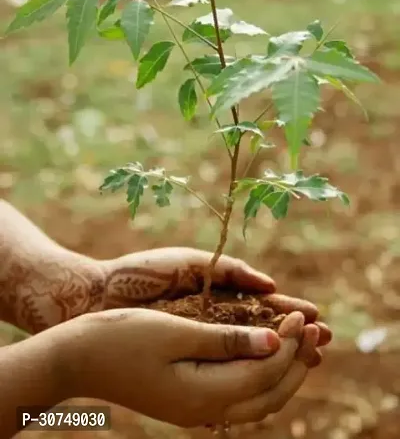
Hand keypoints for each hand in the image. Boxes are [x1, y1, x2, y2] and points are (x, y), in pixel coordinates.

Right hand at [59, 308, 318, 427]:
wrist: (77, 358)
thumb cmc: (121, 336)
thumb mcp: (175, 331)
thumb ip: (227, 341)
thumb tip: (274, 342)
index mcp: (203, 393)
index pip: (265, 371)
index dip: (288, 343)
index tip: (301, 313)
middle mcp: (205, 410)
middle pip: (269, 394)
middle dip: (296, 362)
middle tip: (313, 329)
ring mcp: (196, 410)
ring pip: (258, 400)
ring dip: (283, 372)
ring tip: (300, 343)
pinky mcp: (189, 402)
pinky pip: (240, 396)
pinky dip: (261, 377)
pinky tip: (264, 354)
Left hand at [101, 247, 331, 346]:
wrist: (101, 295)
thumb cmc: (146, 272)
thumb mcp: (193, 263)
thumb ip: (230, 271)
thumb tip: (270, 286)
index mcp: (218, 293)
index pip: (263, 306)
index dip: (290, 313)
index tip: (316, 317)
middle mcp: (214, 319)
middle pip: (264, 330)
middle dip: (293, 336)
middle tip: (324, 342)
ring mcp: (202, 339)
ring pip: (249, 350)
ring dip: (280, 355)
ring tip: (310, 359)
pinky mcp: (187, 356)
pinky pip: (225, 364)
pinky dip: (250, 368)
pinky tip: (271, 375)